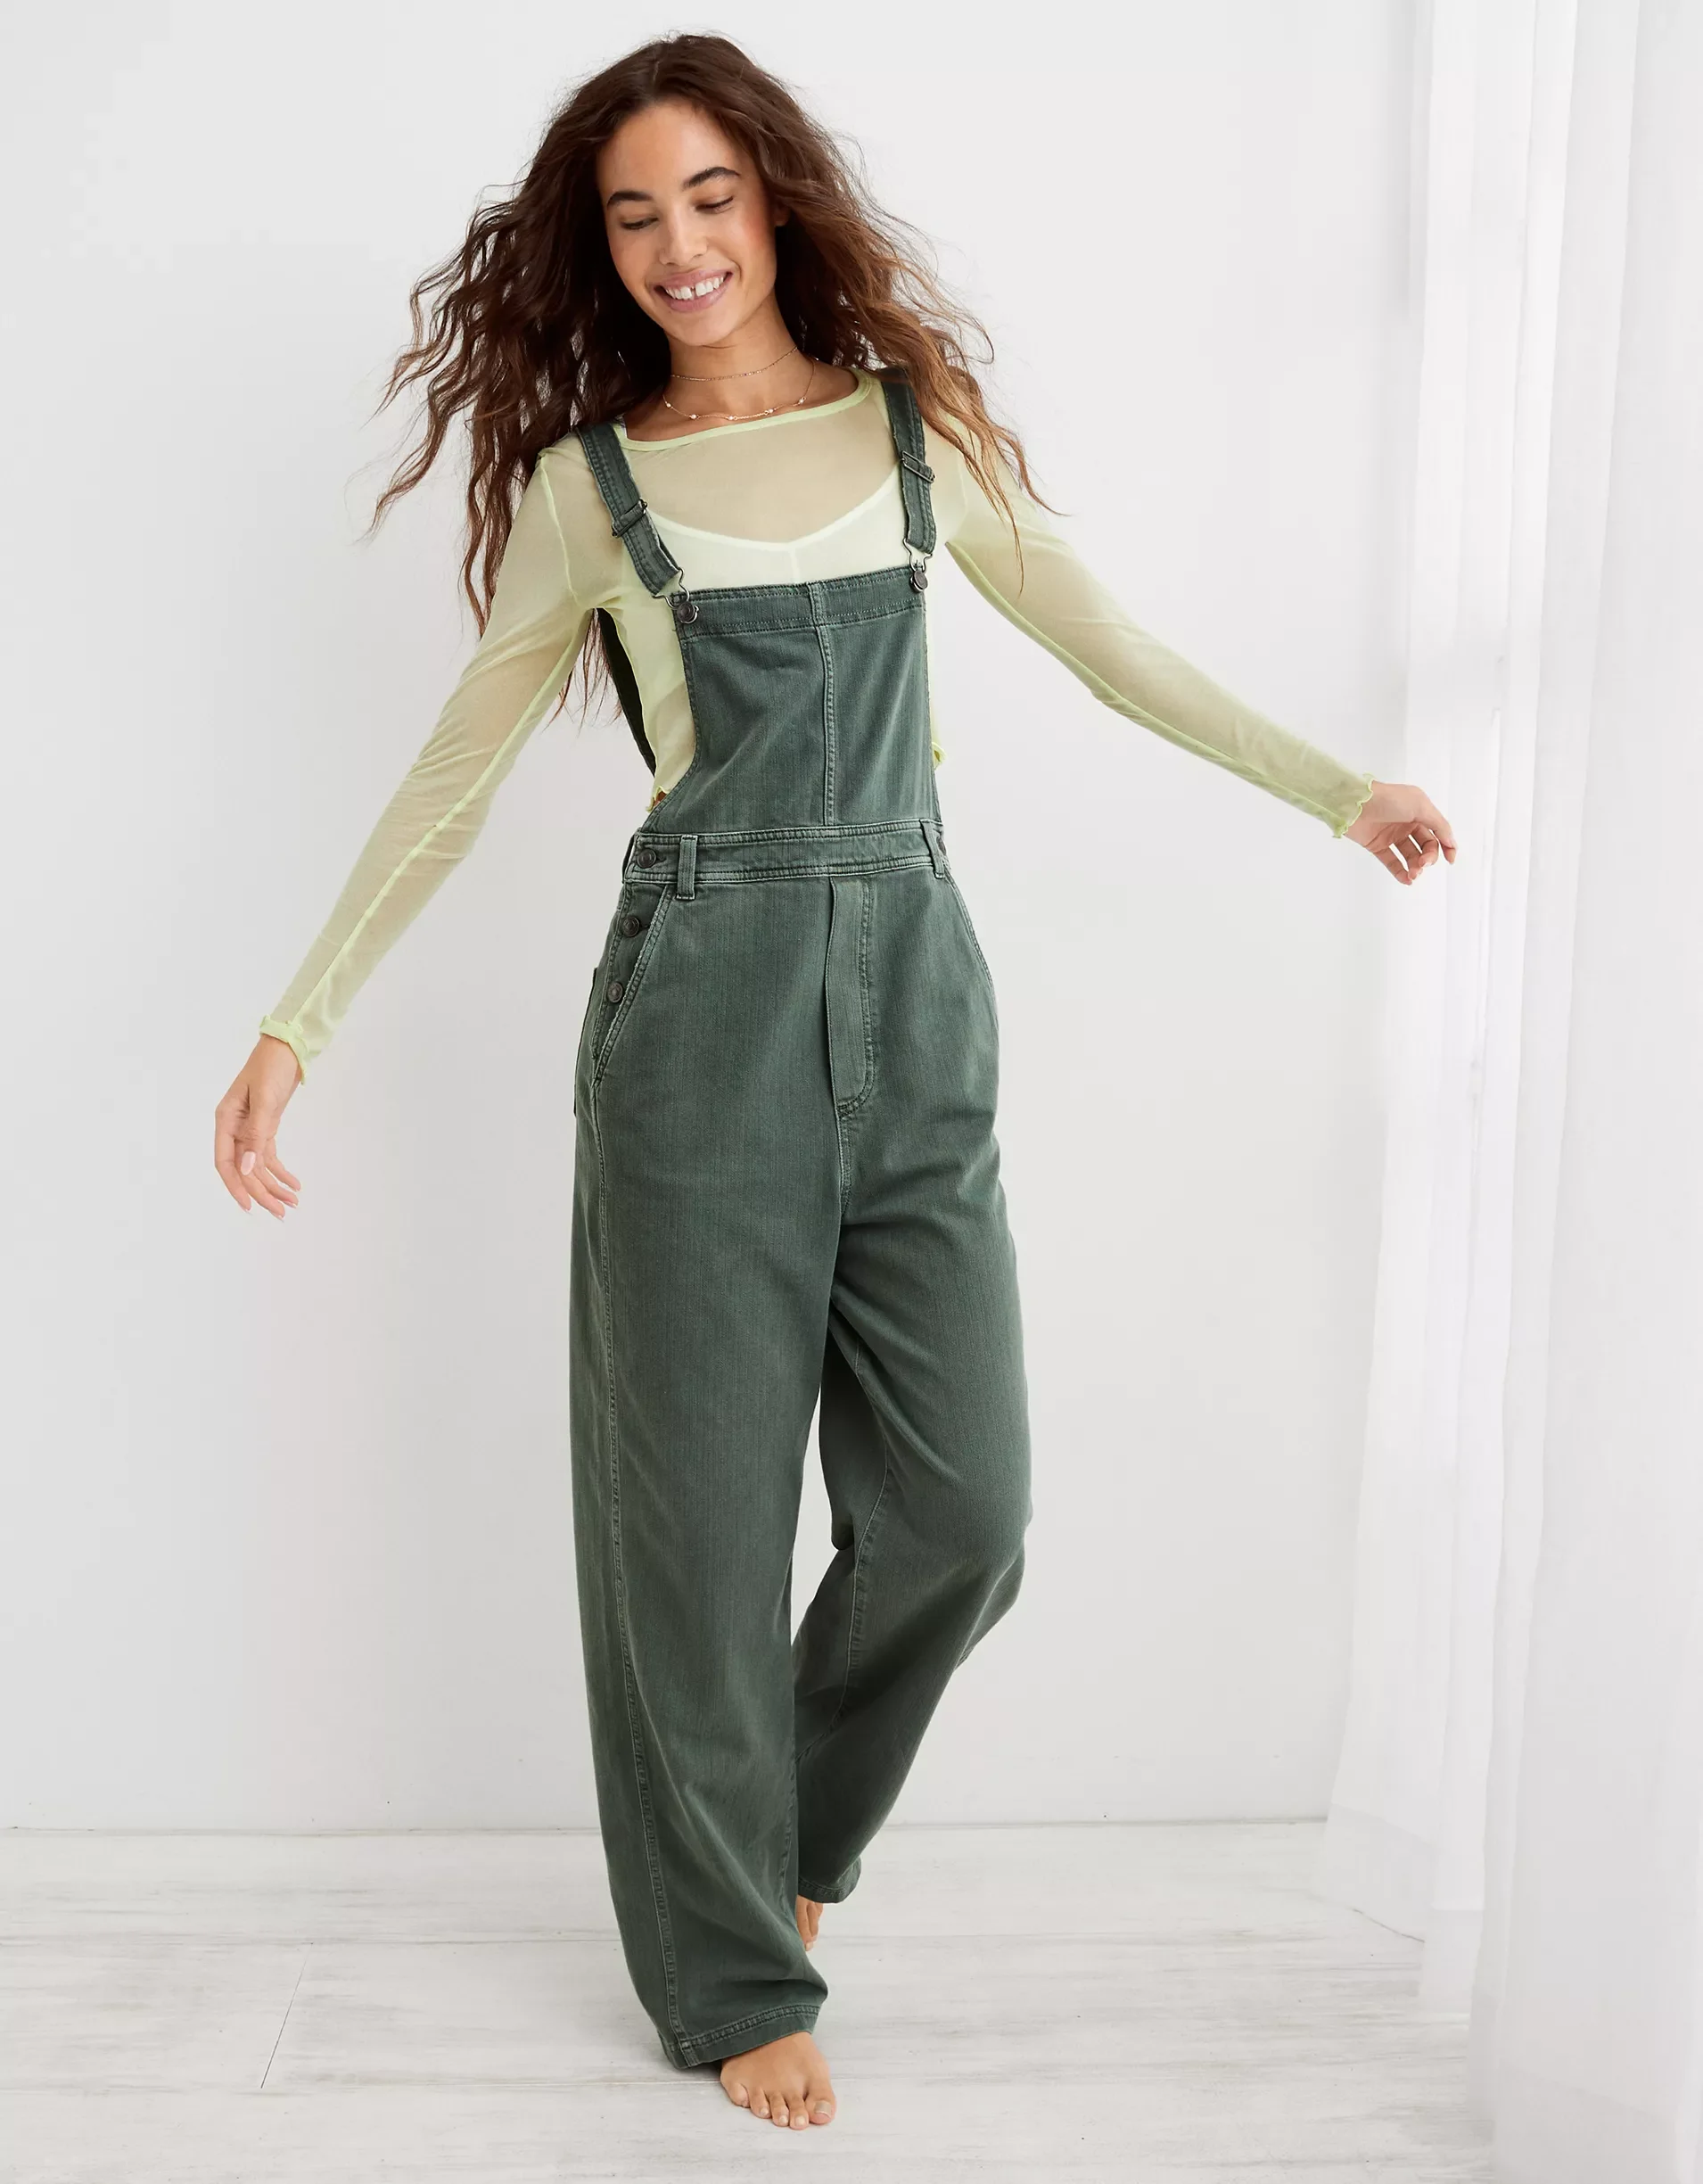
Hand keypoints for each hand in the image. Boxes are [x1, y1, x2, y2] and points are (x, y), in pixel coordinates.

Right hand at [215, 1035, 302, 1216]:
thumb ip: (257, 1135)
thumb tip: (248, 1168)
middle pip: (244, 1169)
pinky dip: (281, 1171)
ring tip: (292, 1203)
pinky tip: (294, 1185)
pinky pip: (269, 1156)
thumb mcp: (265, 1100)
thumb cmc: (271, 1067)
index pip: (225, 1162)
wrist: (286, 1049)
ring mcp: (249, 1129)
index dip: (236, 1186)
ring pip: (258, 1167)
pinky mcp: (265, 1128)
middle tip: (281, 1212)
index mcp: (226, 1120)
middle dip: (262, 1192)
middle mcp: (234, 1128)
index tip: (250, 1206)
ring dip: (274, 1185)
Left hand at [1344, 780, 1457, 884]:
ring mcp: (1392, 835)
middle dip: (1428, 858)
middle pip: (1426, 847)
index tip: (1450, 860)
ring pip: (1410, 856)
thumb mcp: (1420, 806)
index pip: (1438, 833)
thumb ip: (1438, 825)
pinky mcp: (1377, 845)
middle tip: (1423, 864)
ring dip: (1415, 867)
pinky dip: (1400, 872)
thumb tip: (1451, 842)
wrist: (1354, 803)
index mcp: (1420, 811)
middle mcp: (1407, 823)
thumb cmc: (1387, 798)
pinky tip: (1407, 880)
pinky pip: (1392, 862)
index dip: (1447, 846)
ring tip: (1414, 874)